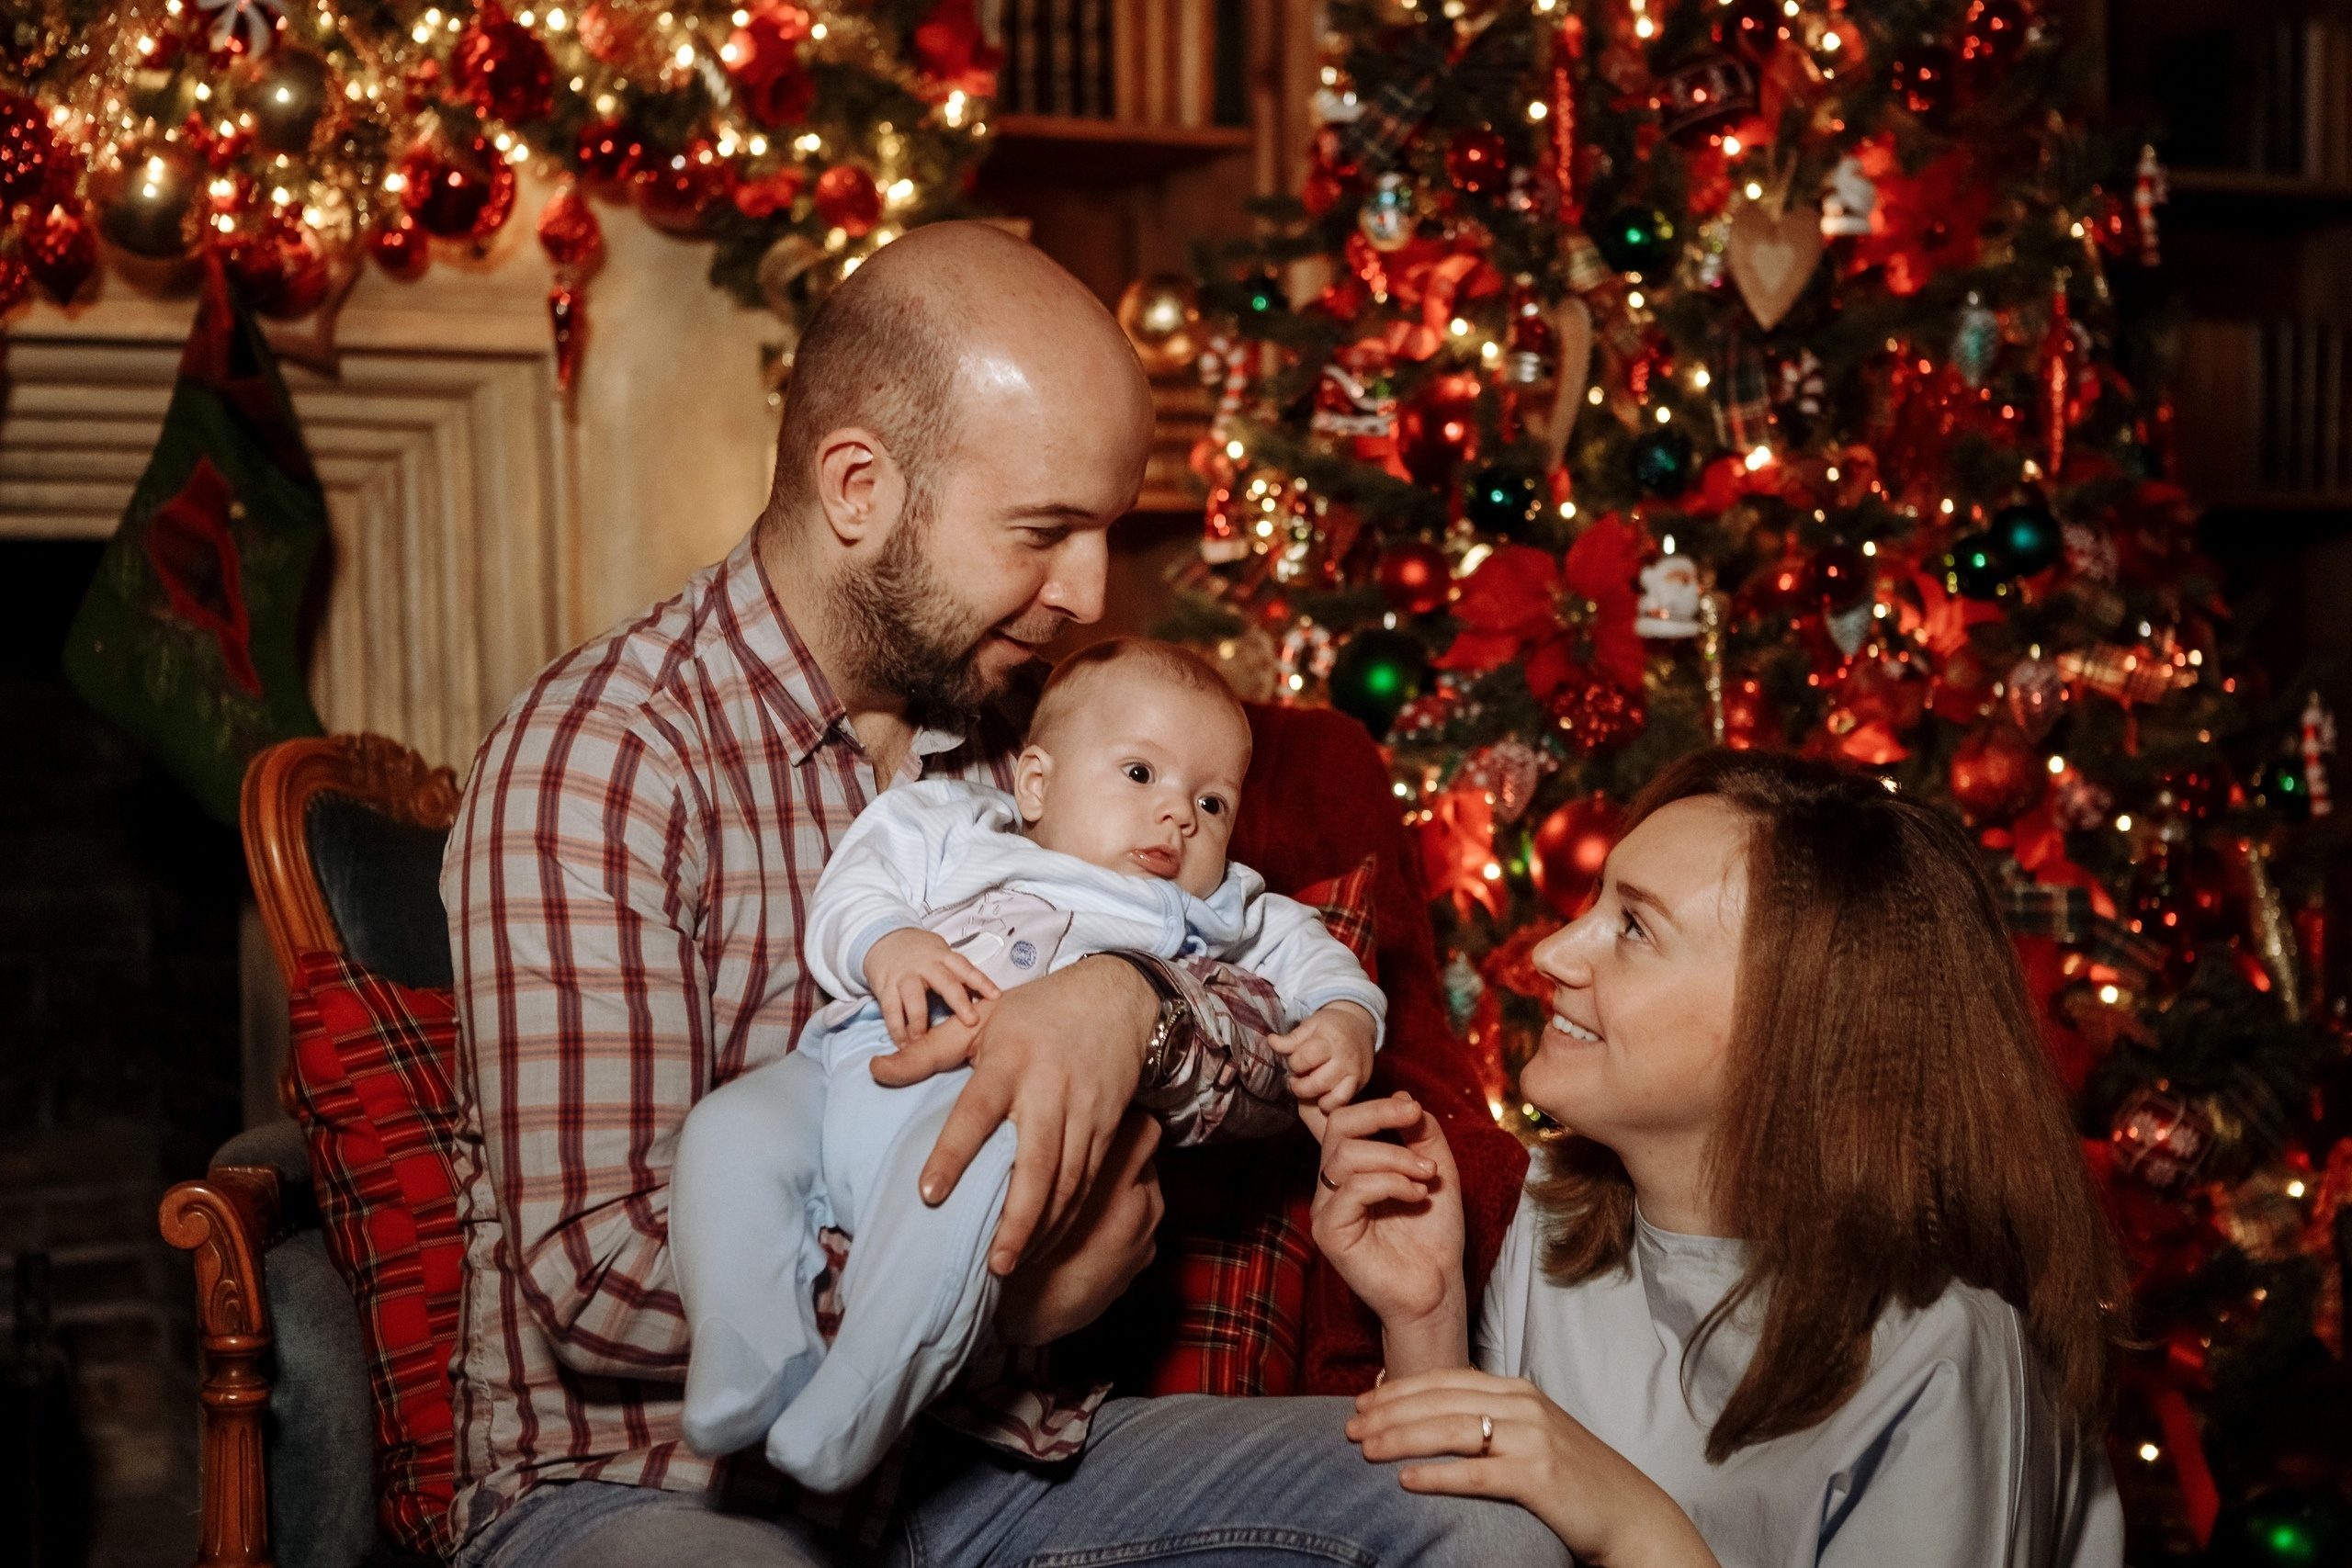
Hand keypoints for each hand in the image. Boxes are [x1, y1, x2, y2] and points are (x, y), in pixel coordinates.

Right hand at [863, 928, 1000, 1046]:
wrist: (883, 938)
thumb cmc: (921, 954)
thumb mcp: (941, 955)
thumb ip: (957, 974)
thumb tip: (985, 998)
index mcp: (943, 957)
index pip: (966, 968)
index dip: (982, 981)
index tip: (996, 996)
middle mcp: (925, 965)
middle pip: (944, 983)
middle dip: (959, 1002)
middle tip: (971, 1022)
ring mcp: (904, 975)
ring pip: (913, 998)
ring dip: (919, 1022)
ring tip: (923, 1042)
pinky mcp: (885, 986)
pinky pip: (891, 1009)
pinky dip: (896, 1029)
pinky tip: (903, 1044)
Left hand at [871, 955, 1154, 1275]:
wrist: (1118, 999)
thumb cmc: (1039, 1010)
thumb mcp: (982, 1019)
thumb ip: (927, 1050)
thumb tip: (876, 1071)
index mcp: (1010, 1062)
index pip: (976, 1112)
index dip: (953, 1153)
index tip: (929, 1193)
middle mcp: (1049, 1091)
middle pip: (1036, 1164)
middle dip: (1017, 1219)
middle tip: (992, 1264)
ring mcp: (1083, 1113)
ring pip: (1068, 1182)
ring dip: (1043, 1228)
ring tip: (1012, 1265)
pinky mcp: (1108, 1128)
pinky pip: (1089, 1181)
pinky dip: (1068, 1217)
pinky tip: (1045, 1243)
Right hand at [995, 1111, 1163, 1346]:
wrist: (1028, 1312)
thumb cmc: (1021, 1239)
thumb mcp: (1031, 1185)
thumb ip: (1058, 1151)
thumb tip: (1069, 1120)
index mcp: (1116, 1176)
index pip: (1143, 1127)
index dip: (1122, 1120)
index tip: (1099, 1121)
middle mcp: (1143, 1199)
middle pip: (1147, 1158)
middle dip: (1122, 1154)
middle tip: (1087, 1157)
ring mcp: (1147, 1232)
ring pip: (1146, 1189)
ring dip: (1124, 1187)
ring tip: (1087, 1196)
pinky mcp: (1144, 1258)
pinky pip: (1142, 1222)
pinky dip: (1125, 1219)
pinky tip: (1093, 1229)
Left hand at [1271, 1001, 1376, 1114]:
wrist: (1359, 1025)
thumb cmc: (1330, 1027)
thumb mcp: (1310, 1026)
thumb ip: (1291, 1039)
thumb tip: (1271, 1041)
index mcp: (1330, 1040)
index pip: (1306, 1058)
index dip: (1295, 1063)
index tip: (1295, 1061)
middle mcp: (1344, 1058)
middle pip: (1317, 1083)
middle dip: (1300, 1085)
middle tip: (1299, 1077)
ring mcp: (1354, 1073)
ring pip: (1332, 1097)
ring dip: (1314, 1097)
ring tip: (1310, 1087)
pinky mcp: (1360, 1084)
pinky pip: (1343, 1103)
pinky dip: (1329, 1104)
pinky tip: (1322, 1095)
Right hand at [1309, 1093, 1466, 1375]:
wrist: (1437, 1287)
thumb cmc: (1434, 1235)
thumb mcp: (1436, 1170)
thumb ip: (1421, 1133)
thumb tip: (1403, 1098)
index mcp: (1352, 1167)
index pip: (1340, 1118)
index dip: (1368, 1102)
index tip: (1411, 1109)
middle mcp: (1332, 1184)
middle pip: (1338, 1125)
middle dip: (1380, 1116)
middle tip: (1416, 1122)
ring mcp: (1326, 1208)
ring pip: (1346, 1155)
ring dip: (1395, 1156)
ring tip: (1425, 1176)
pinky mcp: (1329, 1232)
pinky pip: (1352, 1190)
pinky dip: (1390, 1183)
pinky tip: (1416, 1196)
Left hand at [1347, 1369, 1719, 1567]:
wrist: (1630, 1515)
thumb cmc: (1572, 1480)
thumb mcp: (1530, 1436)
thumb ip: (1489, 1420)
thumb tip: (1429, 1421)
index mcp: (1517, 1390)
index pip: (1444, 1380)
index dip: (1398, 1389)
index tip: (1361, 1401)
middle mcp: (1523, 1406)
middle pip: (1439, 1401)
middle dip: (1387, 1412)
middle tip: (1348, 1427)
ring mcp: (1532, 1439)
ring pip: (1450, 1430)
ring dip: (1401, 1439)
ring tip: (1364, 1450)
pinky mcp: (1538, 1476)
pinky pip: (1475, 1474)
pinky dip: (1436, 1475)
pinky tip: (1405, 1482)